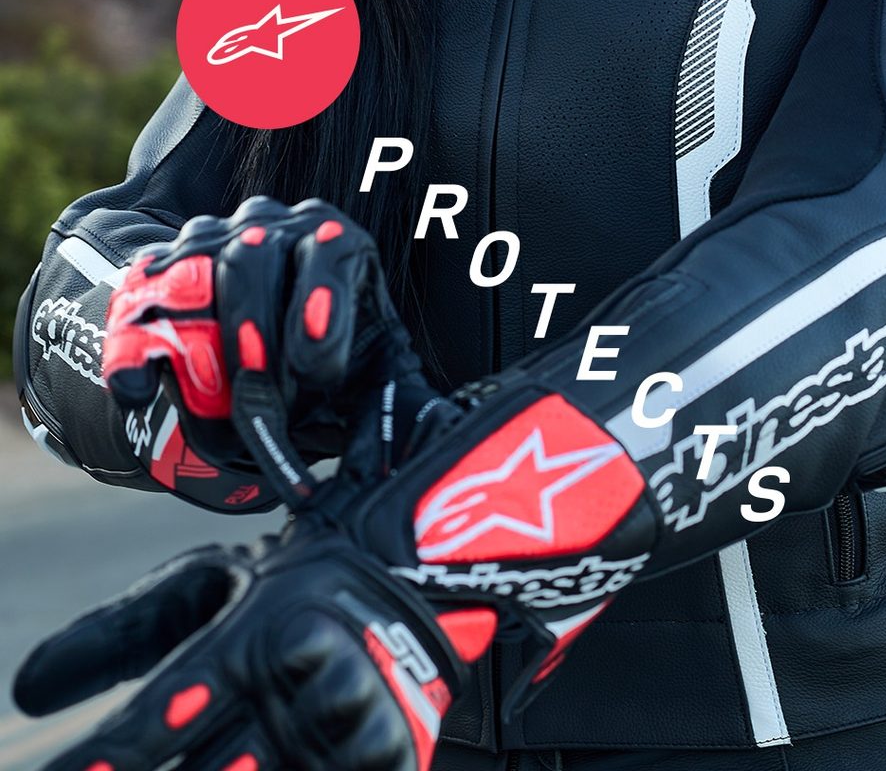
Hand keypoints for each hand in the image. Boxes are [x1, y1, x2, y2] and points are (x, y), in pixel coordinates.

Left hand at [13, 519, 491, 770]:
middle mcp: (291, 689)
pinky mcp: (389, 756)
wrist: (417, 565)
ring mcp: (343, 728)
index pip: (152, 728)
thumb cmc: (296, 572)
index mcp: (246, 640)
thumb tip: (25, 689)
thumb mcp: (207, 581)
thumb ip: (120, 632)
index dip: (97, 766)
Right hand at [104, 196, 436, 510]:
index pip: (330, 250)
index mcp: (337, 241)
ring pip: (196, 268)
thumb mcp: (373, 379)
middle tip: (264, 394)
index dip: (321, 304)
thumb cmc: (332, 368)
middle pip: (252, 256)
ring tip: (219, 400)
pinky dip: (135, 345)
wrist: (265, 355)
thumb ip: (403, 401)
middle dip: (256, 332)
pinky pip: (140, 298)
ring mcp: (212, 236)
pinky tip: (140, 390)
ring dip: (205, 340)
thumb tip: (445, 432)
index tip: (314, 365)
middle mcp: (274, 225)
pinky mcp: (161, 268)